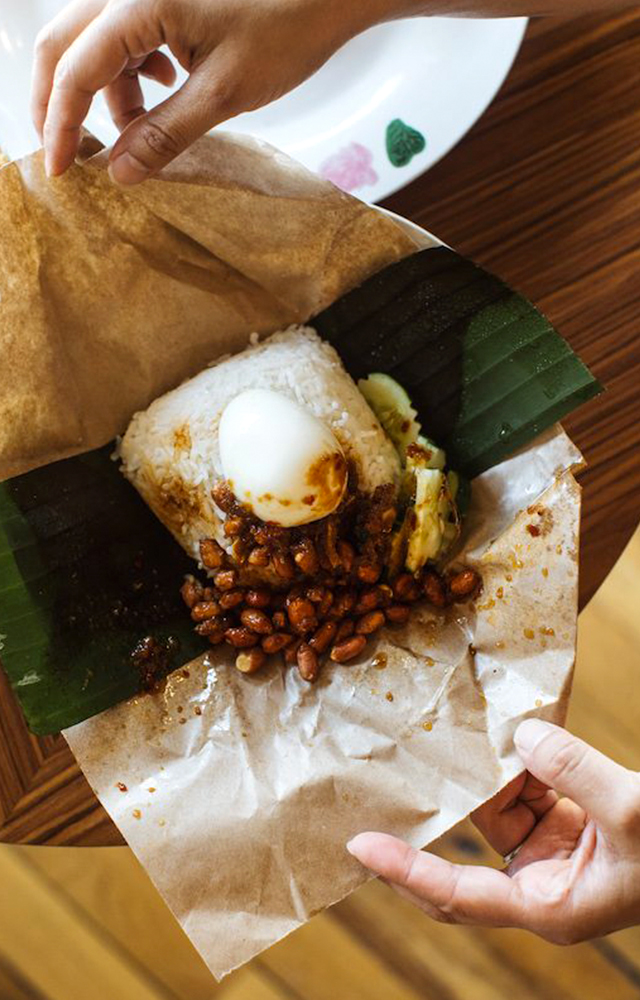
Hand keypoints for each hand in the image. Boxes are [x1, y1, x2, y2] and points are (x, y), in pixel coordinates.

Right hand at [32, 0, 372, 183]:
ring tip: (141, 130)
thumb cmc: (285, 28)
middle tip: (73, 155)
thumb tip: (121, 172)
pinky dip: (133, 73)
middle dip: (63, 105)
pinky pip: (125, 36)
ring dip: (108, 93)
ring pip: (95, 44)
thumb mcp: (223, 94)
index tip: (61, 171)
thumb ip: (165, 134)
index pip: (75, 69)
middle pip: (65, 46)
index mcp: (137, 2)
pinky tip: (165, 88)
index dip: (61, 125)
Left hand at [347, 720, 639, 943]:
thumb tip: (519, 736)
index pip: (457, 895)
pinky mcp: (569, 821)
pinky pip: (528, 788)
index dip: (407, 871)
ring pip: (496, 808)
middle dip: (436, 813)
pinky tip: (514, 726)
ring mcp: (554, 852)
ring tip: (465, 727)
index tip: (360, 847)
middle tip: (386, 783)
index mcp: (548, 907)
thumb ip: (572, 771)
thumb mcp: (630, 811)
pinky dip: (520, 759)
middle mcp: (542, 884)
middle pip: (465, 852)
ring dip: (486, 770)